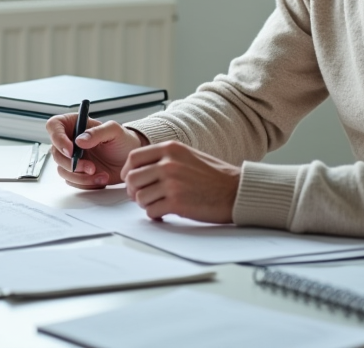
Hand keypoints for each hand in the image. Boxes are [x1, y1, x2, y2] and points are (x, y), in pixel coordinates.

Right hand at [46, 113, 147, 188]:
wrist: (130, 160)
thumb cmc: (123, 141)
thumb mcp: (114, 131)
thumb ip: (97, 132)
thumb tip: (79, 140)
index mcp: (74, 124)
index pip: (54, 126)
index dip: (57, 138)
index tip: (71, 150)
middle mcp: (69, 141)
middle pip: (56, 152)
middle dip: (72, 164)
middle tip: (91, 167)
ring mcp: (72, 158)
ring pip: (62, 170)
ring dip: (80, 176)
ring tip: (100, 174)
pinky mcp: (77, 173)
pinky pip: (72, 181)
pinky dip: (86, 183)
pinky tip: (101, 178)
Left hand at [122, 141, 238, 222]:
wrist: (236, 191)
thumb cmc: (215, 176)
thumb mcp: (188, 155)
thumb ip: (165, 158)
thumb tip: (141, 168)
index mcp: (171, 149)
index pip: (134, 158)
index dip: (128, 171)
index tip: (131, 180)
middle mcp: (168, 163)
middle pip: (132, 178)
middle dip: (134, 190)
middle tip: (142, 196)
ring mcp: (172, 183)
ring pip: (139, 197)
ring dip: (145, 204)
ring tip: (158, 204)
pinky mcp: (177, 203)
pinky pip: (151, 211)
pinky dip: (155, 214)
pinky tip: (164, 212)